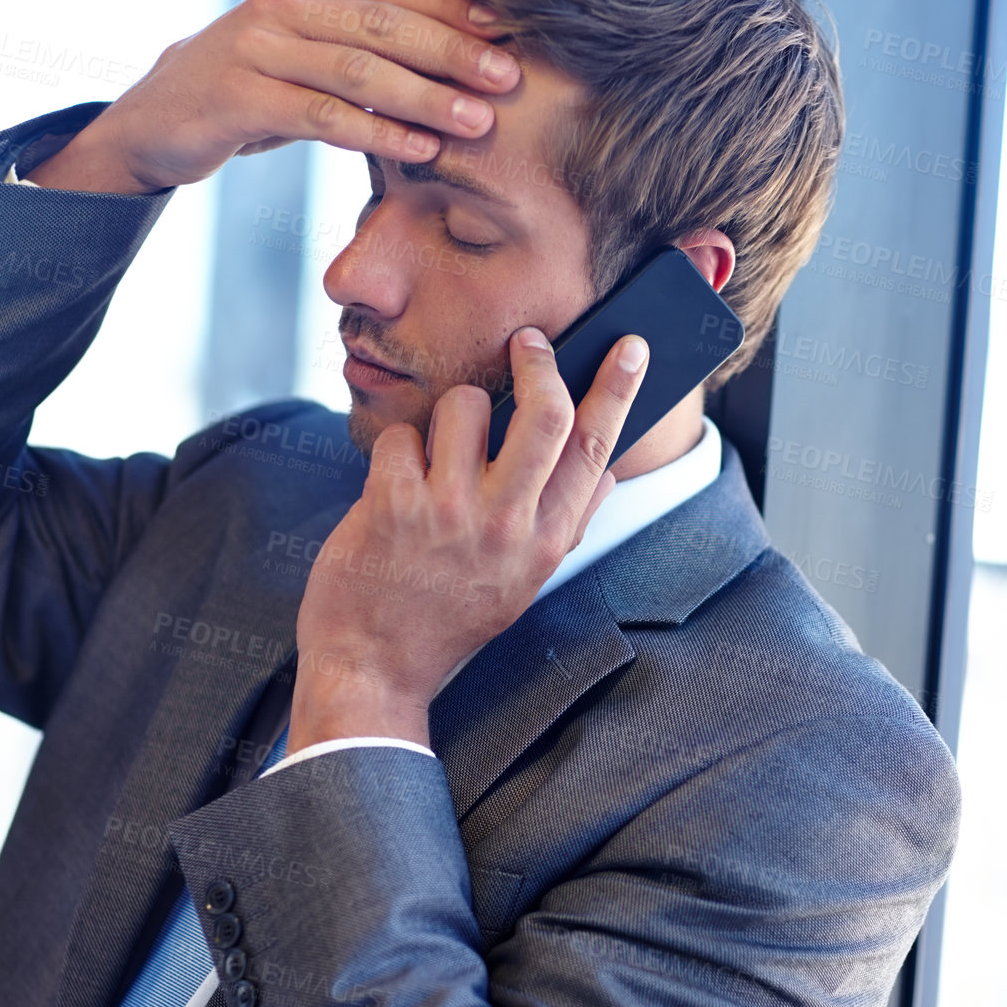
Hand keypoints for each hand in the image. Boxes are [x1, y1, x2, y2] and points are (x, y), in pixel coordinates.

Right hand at [26, 0, 518, 193]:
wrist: (159, 120)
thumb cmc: (254, 90)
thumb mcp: (311, 58)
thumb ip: (368, 48)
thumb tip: (461, 52)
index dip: (455, 8)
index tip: (510, 33)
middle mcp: (285, 7)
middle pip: (386, 26)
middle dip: (454, 52)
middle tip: (508, 79)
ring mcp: (258, 49)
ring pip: (358, 71)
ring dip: (425, 96)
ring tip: (477, 121)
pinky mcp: (238, 97)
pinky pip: (321, 116)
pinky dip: (376, 132)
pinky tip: (420, 149)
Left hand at [286, 329, 650, 751]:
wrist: (373, 665)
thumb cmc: (447, 618)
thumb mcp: (521, 583)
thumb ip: (564, 526)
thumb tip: (608, 474)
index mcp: (544, 543)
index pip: (595, 451)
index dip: (618, 391)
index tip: (633, 348)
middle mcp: (505, 526)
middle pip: (546, 413)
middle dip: (540, 361)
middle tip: (528, 342)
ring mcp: (449, 514)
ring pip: (466, 406)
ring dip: (450, 414)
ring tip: (435, 454)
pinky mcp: (393, 504)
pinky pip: (402, 435)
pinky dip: (395, 452)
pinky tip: (391, 489)